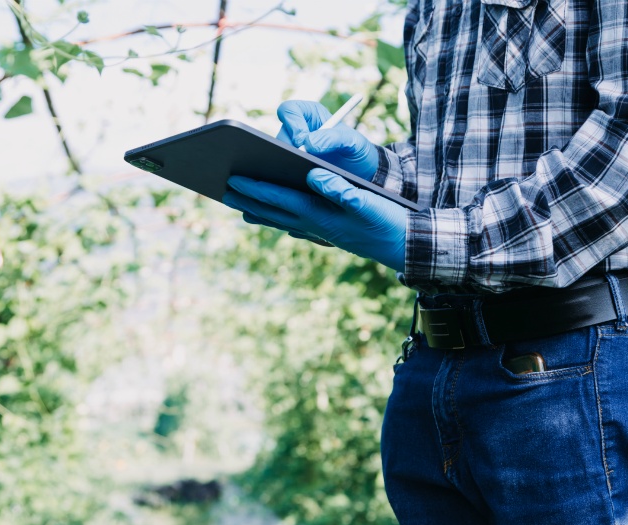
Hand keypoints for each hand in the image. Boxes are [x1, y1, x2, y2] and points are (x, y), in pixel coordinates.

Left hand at [222, 169, 405, 271]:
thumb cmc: (388, 220)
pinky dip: (280, 220)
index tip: (232, 179)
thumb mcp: (367, 201)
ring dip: (260, 212)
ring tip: (240, 205)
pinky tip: (276, 219)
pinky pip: (295, 225)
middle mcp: (314, 225)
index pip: (279, 198)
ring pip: (281, 220)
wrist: (404, 246)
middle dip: (248, 199)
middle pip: (273, 211)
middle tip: (223, 190)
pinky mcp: (328, 234)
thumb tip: (312, 175)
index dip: (255, 188)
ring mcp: (320, 232)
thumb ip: (339, 188)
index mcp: (320, 213)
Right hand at [276, 100, 378, 180]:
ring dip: (288, 164)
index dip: (293, 124)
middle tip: (300, 163)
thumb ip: (333, 138)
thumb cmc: (357, 152)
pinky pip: (283, 170)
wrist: (361, 174)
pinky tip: (300, 183)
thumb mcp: (353, 142)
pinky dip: (289, 176)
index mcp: (311, 115)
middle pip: (280, 135)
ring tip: (302, 174)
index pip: (290, 110)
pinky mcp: (293, 167)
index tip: (302, 141)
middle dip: (287, 149)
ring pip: (279, 154)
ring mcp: (294, 150)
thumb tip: (307, 143)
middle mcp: (298, 131)